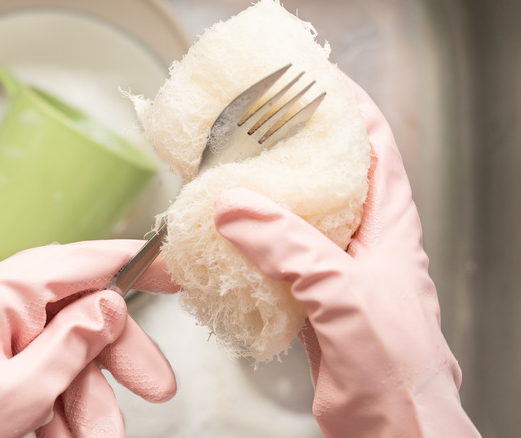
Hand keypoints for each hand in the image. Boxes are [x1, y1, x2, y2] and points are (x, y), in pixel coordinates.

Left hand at [0, 240, 177, 437]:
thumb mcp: (21, 391)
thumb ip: (73, 342)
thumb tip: (112, 303)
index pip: (76, 262)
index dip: (129, 262)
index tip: (169, 266)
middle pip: (74, 315)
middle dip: (113, 358)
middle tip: (156, 385)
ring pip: (58, 353)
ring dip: (85, 398)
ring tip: (98, 437)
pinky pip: (33, 372)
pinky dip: (56, 405)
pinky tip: (65, 435)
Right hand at [212, 80, 479, 436]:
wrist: (391, 429)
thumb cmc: (397, 365)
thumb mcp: (343, 291)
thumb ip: (289, 246)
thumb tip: (235, 206)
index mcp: (390, 226)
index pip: (374, 148)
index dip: (347, 111)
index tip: (312, 85)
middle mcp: (363, 244)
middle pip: (325, 180)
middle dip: (289, 154)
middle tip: (249, 134)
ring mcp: (335, 274)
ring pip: (292, 224)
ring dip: (258, 208)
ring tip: (221, 186)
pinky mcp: (310, 304)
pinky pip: (271, 267)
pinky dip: (243, 257)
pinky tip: (216, 253)